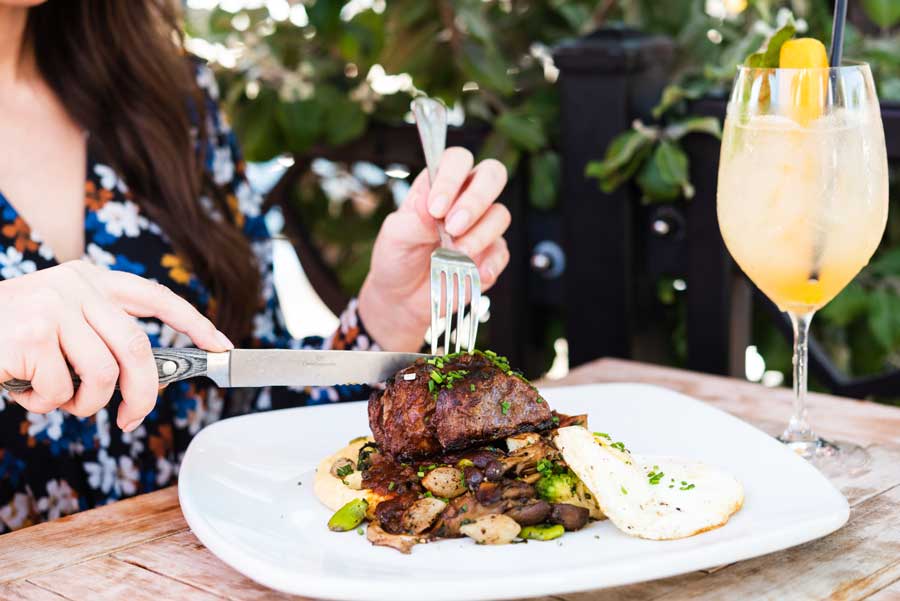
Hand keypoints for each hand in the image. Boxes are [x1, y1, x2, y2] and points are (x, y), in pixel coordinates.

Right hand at [0, 260, 232, 430]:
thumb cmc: (7, 337)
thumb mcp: (58, 322)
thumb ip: (98, 335)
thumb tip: (148, 378)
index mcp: (89, 279)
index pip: (154, 296)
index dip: (191, 321)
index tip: (219, 344)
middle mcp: (76, 285)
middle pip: (136, 347)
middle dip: (144, 391)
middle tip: (134, 418)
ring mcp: (53, 307)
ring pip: (102, 374)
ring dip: (84, 403)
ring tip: (59, 400)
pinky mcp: (33, 334)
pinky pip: (61, 390)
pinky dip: (47, 405)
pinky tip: (24, 390)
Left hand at [359, 148, 509, 350]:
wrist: (401, 298)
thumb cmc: (397, 257)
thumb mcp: (394, 236)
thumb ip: (413, 219)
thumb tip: (429, 202)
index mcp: (438, 185)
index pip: (457, 160)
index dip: (451, 177)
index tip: (436, 208)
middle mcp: (465, 199)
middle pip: (492, 175)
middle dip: (476, 199)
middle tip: (453, 227)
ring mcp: (481, 227)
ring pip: (500, 214)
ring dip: (478, 236)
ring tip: (453, 254)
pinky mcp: (490, 255)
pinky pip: (502, 252)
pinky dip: (489, 263)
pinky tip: (472, 272)